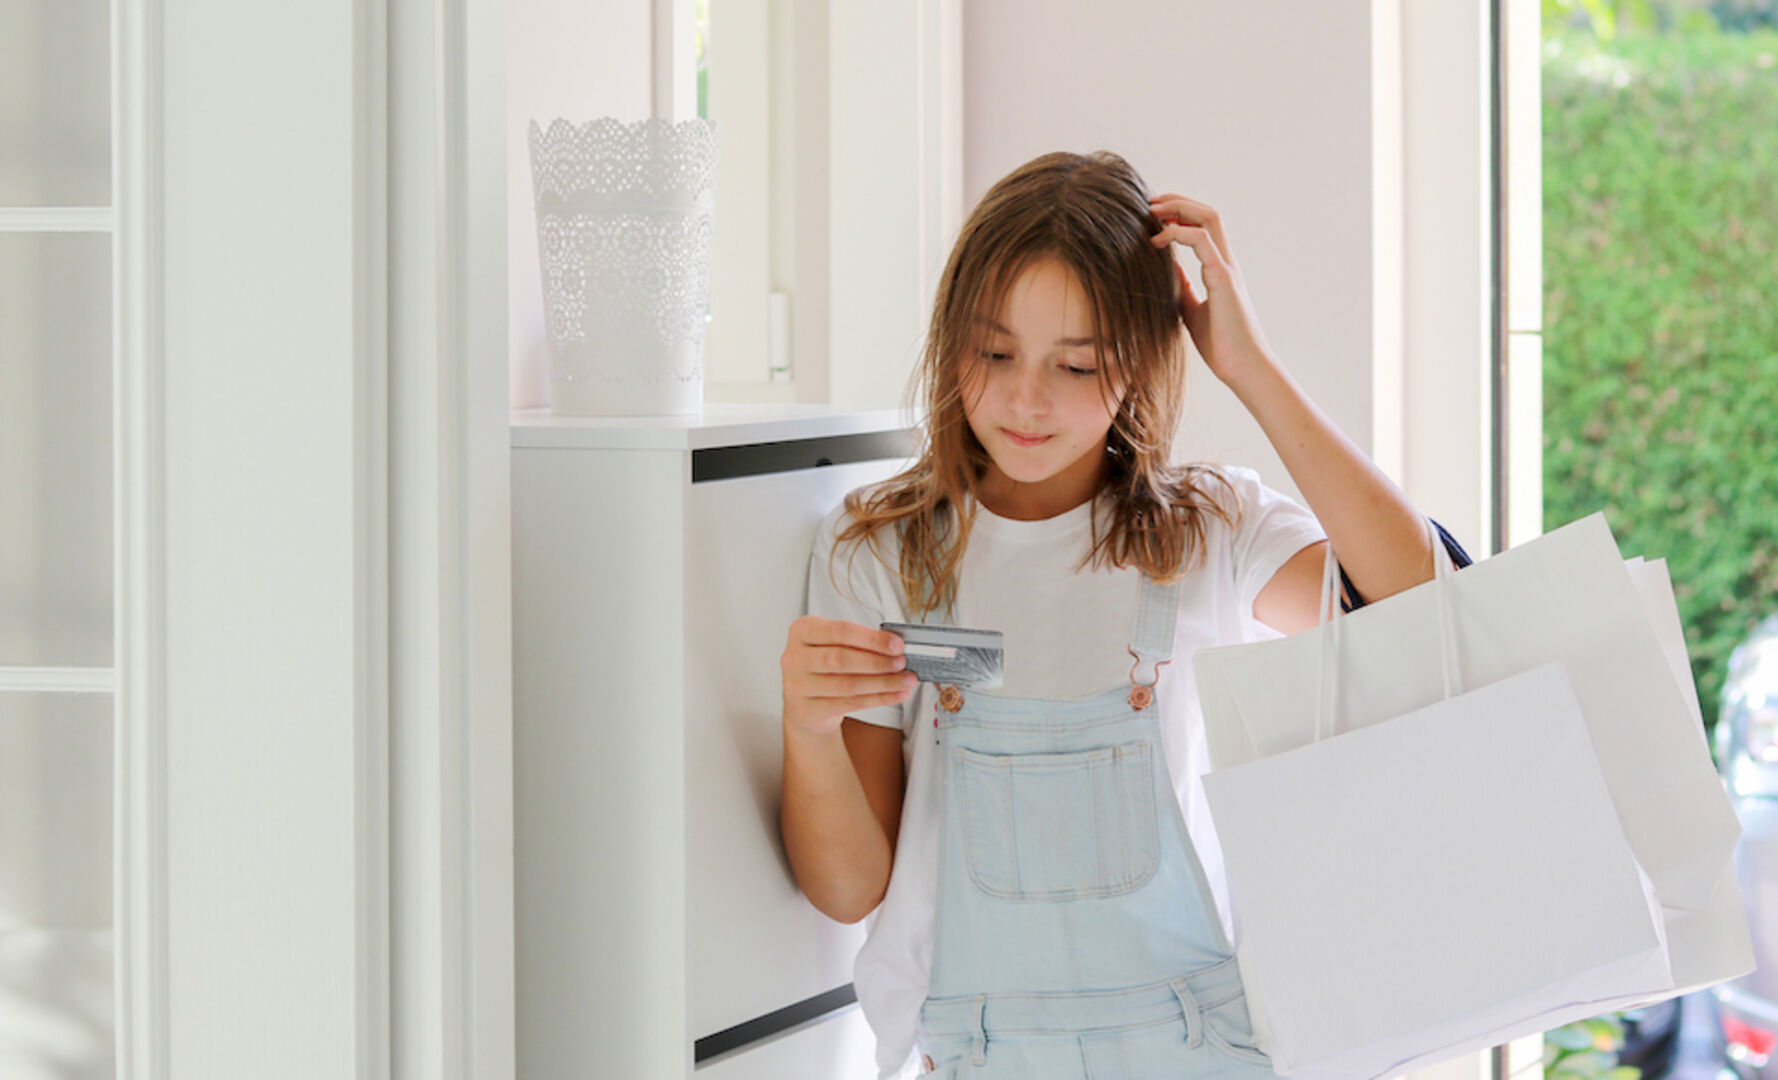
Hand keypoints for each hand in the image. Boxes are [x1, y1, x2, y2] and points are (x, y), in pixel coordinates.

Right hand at [780, 616, 916, 737]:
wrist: (805, 704)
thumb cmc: (824, 667)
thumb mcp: (834, 646)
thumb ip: (859, 643)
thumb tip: (896, 647)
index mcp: (802, 631)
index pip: (840, 631)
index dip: (871, 638)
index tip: (897, 644)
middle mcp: (794, 657)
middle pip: (841, 659)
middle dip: (878, 661)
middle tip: (902, 663)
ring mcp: (797, 685)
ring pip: (847, 685)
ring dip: (883, 682)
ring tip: (906, 680)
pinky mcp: (806, 710)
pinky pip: (849, 704)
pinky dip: (878, 699)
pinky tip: (896, 694)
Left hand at [1147, 193, 1279, 387]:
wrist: (1243, 370)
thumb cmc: (1221, 346)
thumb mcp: (1191, 310)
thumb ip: (1182, 287)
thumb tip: (1166, 270)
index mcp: (1219, 269)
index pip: (1203, 226)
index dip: (1179, 213)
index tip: (1152, 216)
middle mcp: (1226, 263)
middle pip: (1208, 213)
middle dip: (1178, 201)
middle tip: (1148, 204)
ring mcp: (1227, 268)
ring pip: (1210, 218)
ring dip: (1179, 209)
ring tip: (1152, 213)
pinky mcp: (1223, 280)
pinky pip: (1203, 242)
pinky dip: (1178, 234)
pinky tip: (1157, 243)